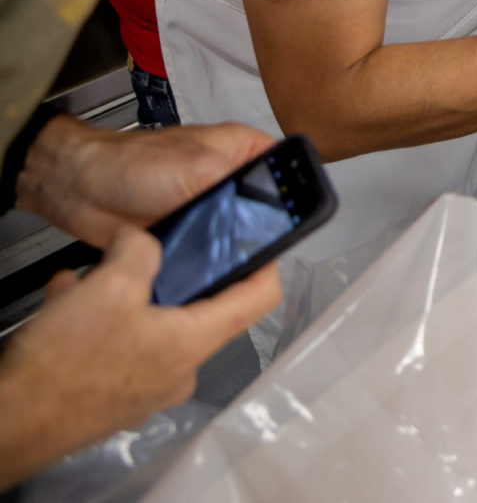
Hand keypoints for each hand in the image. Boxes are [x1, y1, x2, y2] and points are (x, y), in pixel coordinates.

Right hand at [0, 226, 279, 488]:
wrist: (9, 424)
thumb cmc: (63, 365)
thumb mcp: (110, 285)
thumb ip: (140, 250)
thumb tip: (143, 239)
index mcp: (194, 342)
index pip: (260, 298)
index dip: (263, 262)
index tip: (252, 240)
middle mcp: (179, 371)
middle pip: (196, 309)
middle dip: (162, 276)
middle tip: (137, 258)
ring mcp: (146, 389)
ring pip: (148, 325)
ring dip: (117, 297)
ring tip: (81, 283)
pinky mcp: (112, 398)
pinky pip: (118, 348)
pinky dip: (96, 324)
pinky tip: (62, 307)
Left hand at [17, 116, 275, 247]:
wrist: (79, 189)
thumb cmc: (130, 163)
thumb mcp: (196, 167)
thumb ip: (237, 188)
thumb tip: (265, 217)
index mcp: (243, 151)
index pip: (287, 171)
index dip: (293, 196)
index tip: (293, 218)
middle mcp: (231, 178)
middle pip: (266, 210)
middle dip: (260, 230)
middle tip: (254, 245)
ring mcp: (210, 208)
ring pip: (239, 236)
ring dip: (231, 249)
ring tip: (229, 260)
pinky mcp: (189, 234)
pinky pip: (211, 253)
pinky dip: (208, 262)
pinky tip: (206, 269)